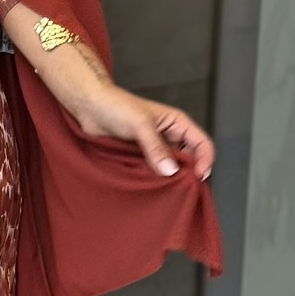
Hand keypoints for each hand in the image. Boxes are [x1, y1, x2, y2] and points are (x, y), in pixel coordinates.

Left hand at [75, 85, 213, 180]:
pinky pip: (153, 172)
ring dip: (168, 179)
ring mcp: (155, 149)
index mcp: (177, 123)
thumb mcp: (140, 124)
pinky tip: (148, 187)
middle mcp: (170, 137)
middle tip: (180, 189)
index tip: (198, 177)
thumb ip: (155, 147)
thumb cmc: (115, 106)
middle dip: (187, 174)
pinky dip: (153, 180)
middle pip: (189, 160)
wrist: (90, 108)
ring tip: (162, 189)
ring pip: (170, 169)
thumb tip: (170, 170)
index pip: (202, 144)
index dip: (205, 161)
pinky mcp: (141, 158)